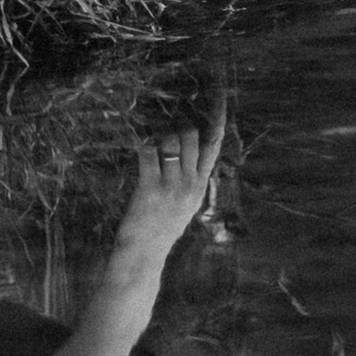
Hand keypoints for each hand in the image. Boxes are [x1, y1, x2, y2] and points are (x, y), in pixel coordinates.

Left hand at [122, 110, 225, 253]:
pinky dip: (142, 144)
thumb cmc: (163, 229)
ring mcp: (171, 185)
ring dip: (158, 133)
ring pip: (170, 142)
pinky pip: (148, 153)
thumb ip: (192, 184)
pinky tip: (138, 143)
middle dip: (178, 126)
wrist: (146, 252)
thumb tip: (192, 161)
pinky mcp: (150, 186)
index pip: (212, 149)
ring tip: (149, 131)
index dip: (214, 125)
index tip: (217, 103)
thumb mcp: (187, 206)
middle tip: (165, 123)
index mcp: (199, 186)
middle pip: (190, 138)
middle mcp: (189, 183)